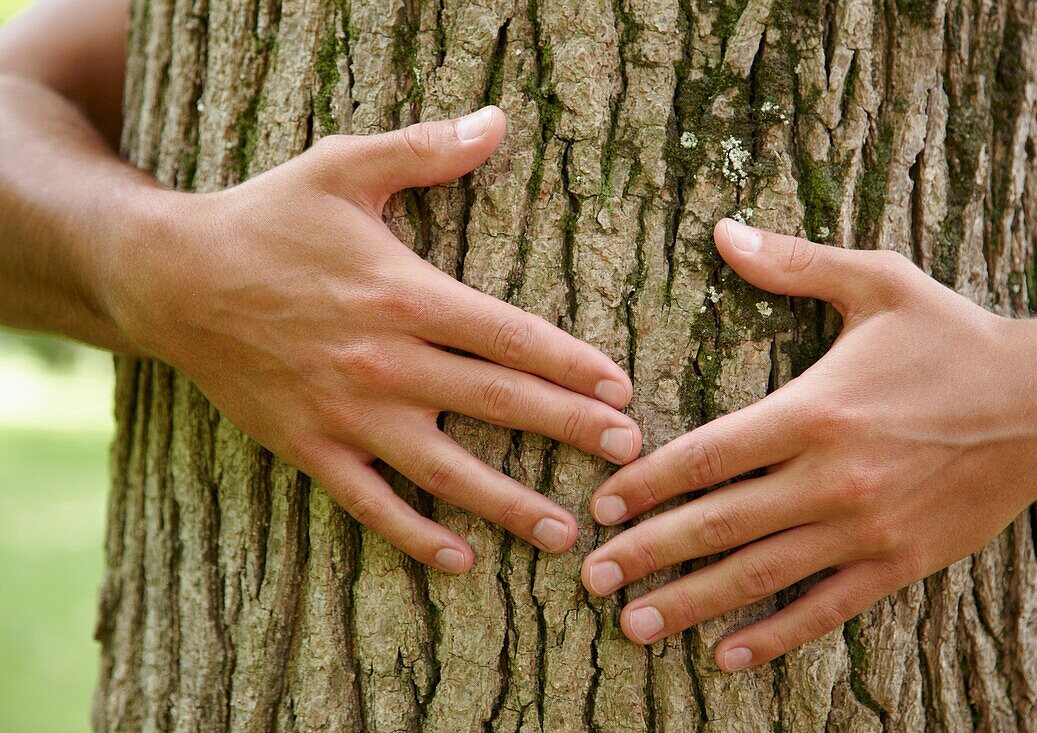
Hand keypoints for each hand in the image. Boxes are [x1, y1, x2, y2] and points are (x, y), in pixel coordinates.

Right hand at [110, 106, 641, 571]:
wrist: (172, 278)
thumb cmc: (266, 218)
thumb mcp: (343, 166)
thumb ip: (425, 150)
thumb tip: (497, 121)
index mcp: (404, 294)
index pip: (511, 337)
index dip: (572, 366)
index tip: (621, 391)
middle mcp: (384, 361)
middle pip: (497, 403)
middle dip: (570, 430)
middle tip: (628, 456)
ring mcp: (346, 413)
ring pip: (444, 470)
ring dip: (509, 504)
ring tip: (567, 532)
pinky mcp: (309, 447)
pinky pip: (371, 503)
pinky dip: (416, 535)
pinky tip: (461, 560)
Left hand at [581, 219, 1036, 670]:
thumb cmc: (955, 337)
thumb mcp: (880, 282)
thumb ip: (794, 264)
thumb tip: (721, 230)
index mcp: (815, 410)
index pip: (707, 455)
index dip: (646, 484)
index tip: (601, 505)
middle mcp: (833, 478)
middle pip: (717, 524)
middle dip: (647, 553)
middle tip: (591, 577)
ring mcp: (866, 528)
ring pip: (759, 575)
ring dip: (691, 603)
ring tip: (632, 623)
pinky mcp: (900, 563)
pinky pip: (825, 609)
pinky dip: (774, 635)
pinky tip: (727, 655)